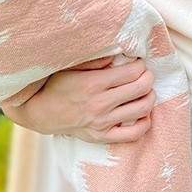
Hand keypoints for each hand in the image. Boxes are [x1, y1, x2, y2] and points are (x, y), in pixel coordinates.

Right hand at [1, 55, 156, 143]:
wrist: (42, 113)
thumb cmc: (57, 85)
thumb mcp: (71, 66)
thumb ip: (96, 59)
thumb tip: (119, 54)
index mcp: (94, 83)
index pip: (132, 72)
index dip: (140, 64)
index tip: (138, 62)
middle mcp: (100, 104)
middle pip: (141, 88)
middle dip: (148, 77)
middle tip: (145, 73)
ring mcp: (103, 123)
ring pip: (142, 109)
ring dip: (150, 96)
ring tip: (145, 90)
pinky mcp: (103, 137)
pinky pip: (133, 134)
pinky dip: (144, 122)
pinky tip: (142, 112)